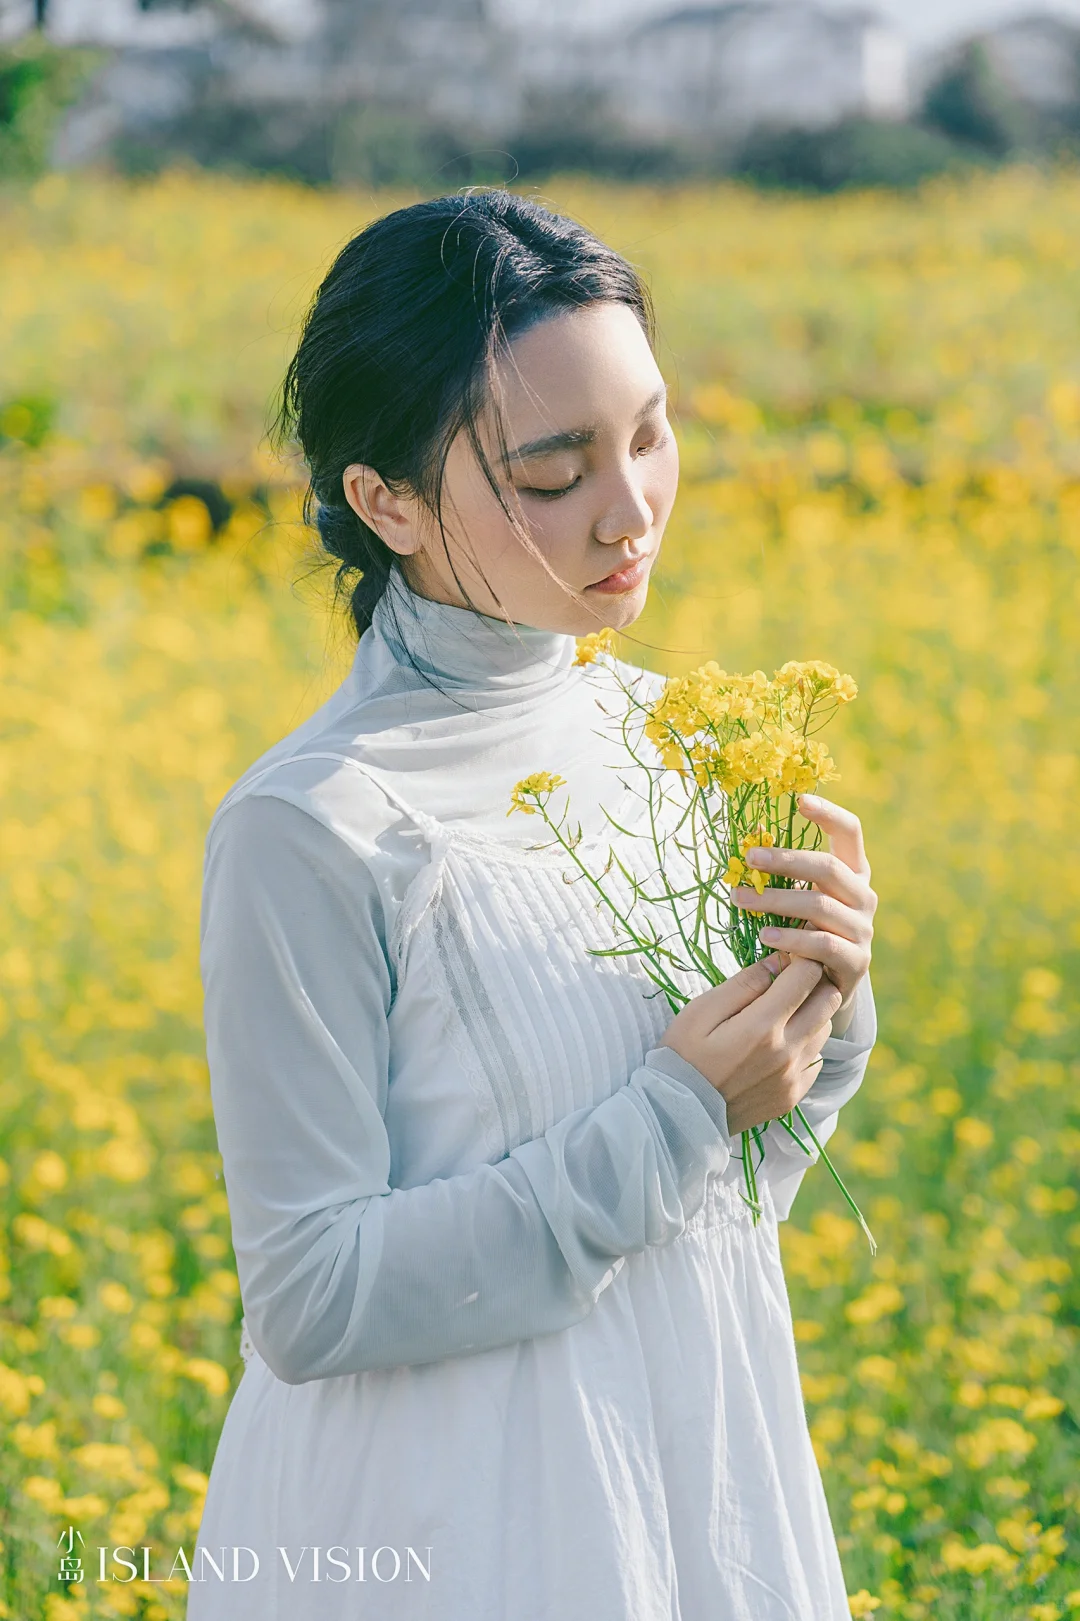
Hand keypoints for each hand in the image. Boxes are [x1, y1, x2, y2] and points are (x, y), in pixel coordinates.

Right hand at [659, 954, 842, 1135]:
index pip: (807, 976)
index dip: (799, 958)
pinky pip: (816, 1060)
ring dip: (812, 1014)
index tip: (784, 958)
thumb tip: (777, 962)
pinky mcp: (793, 1096)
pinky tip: (778, 1046)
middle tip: (789, 981)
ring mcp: (793, 1077)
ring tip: (781, 1014)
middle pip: (829, 1000)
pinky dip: (805, 1046)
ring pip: (826, 1030)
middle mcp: (786, 1052)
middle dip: (814, 982)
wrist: (677, 1113)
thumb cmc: (682, 1054)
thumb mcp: (701, 1010)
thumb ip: (743, 984)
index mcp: (762, 1026)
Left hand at [729, 793, 875, 1035]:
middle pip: (828, 867)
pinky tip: (765, 936)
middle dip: (785, 860)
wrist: (824, 989)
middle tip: (748, 858)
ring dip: (775, 901)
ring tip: (741, 900)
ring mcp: (863, 929)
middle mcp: (864, 896)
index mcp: (853, 872)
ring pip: (820, 905)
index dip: (828, 813)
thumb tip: (744, 847)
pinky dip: (791, 938)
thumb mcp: (797, 900)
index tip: (799, 799)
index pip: (850, 832)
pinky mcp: (856, 962)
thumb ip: (783, 877)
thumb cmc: (804, 932)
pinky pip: (822, 944)